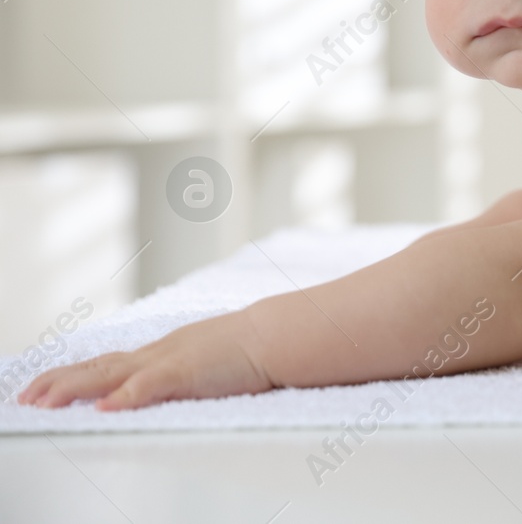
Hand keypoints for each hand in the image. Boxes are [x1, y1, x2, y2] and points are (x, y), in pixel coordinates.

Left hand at [18, 310, 273, 410]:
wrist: (276, 334)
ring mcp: (169, 361)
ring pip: (111, 374)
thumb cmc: (250, 350)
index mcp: (163, 353)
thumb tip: (166, 387)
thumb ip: (182, 373)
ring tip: (43, 403)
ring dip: (74, 388)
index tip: (45, 385)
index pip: (109, 363)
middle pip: (98, 367)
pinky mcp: (186, 373)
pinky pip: (149, 385)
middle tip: (25, 397)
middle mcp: (157, 354)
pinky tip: (104, 408)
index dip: (75, 375)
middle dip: (58, 383)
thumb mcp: (206, 360)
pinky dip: (124, 396)